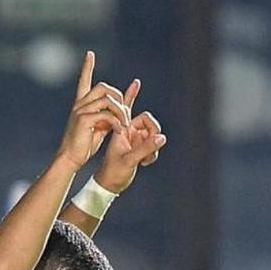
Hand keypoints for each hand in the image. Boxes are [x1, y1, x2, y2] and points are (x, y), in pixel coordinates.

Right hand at [56, 50, 130, 171]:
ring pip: (108, 100)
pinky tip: (119, 130)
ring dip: (121, 112)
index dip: (87, 67)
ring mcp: (80, 111)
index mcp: (82, 105)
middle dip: (118, 97)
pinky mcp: (83, 120)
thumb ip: (110, 115)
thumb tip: (120, 109)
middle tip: (125, 113)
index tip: (89, 54)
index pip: (84, 81)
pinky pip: (106, 115)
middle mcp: (80, 105)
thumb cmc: (84, 145)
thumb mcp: (100, 127)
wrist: (70, 159)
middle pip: (103, 87)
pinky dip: (116, 122)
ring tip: (125, 125)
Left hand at [94, 78, 166, 193]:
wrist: (109, 187)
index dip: (132, 98)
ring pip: (153, 134)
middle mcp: (128, 132)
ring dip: (153, 146)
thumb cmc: (113, 173)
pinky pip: (153, 144)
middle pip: (149, 123)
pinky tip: (146, 162)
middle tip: (150, 148)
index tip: (135, 82)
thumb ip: (145, 148)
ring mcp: (134, 140)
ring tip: (146, 160)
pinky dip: (153, 153)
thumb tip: (161, 137)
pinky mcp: (139, 148)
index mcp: (121, 130)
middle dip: (152, 134)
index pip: (133, 112)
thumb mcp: (129, 160)